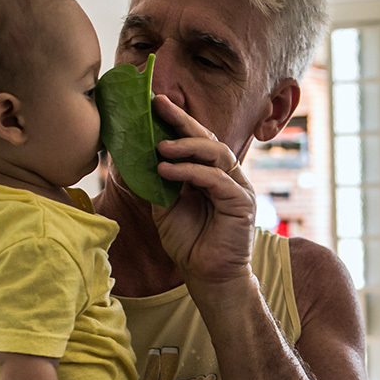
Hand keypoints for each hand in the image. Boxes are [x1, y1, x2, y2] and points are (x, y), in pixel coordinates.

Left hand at [148, 95, 256, 285]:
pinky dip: (191, 172)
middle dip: (183, 121)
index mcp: (211, 174)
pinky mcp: (241, 203)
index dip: (177, 122)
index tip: (154, 104)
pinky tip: (167, 170)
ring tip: (160, 146)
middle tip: (159, 105)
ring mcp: (238, 188)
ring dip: (187, 146)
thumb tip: (138, 154)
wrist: (208, 276)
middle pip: (209, 139)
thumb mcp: (165, 206)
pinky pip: (217, 179)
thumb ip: (159, 182)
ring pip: (217, 153)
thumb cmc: (189, 243)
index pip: (196, 141)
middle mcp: (227, 176)